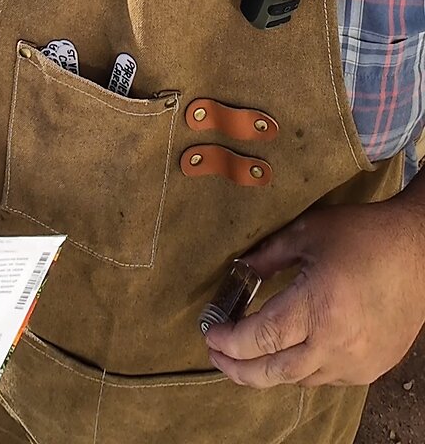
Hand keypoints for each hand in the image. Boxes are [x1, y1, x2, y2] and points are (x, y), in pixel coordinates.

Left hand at [205, 200, 424, 387]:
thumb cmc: (364, 235)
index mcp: (318, 308)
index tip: (210, 333)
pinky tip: (292, 351)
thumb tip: (237, 274)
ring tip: (248, 354)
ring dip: (270, 370)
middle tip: (217, 355)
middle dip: (238, 369)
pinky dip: (302, 368)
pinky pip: (327, 378)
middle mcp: (336, 344)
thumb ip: (267, 258)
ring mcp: (356, 362)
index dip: (229, 341)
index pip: (259, 338)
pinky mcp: (371, 368)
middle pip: (274, 373)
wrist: (419, 251)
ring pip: (300, 380)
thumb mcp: (307, 234)